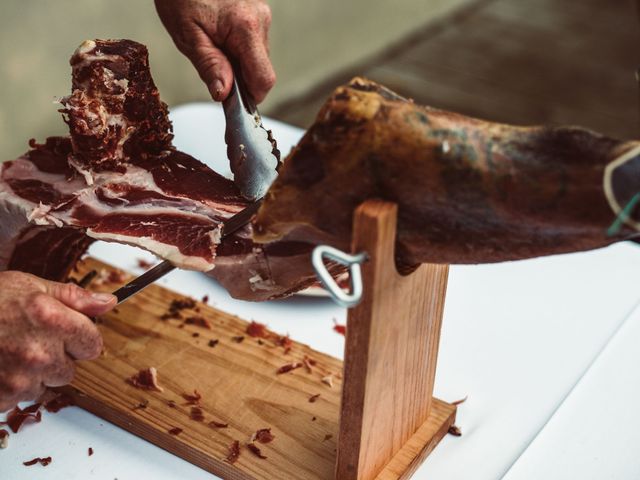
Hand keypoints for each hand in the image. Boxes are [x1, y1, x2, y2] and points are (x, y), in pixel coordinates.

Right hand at [0, 271, 115, 411]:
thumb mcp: (32, 286)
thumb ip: (75, 298)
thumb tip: (109, 302)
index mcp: (52, 321)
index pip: (93, 344)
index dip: (81, 338)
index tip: (67, 333)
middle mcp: (39, 353)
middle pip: (70, 369)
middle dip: (56, 356)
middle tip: (29, 339)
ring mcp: (19, 379)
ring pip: (45, 385)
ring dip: (33, 373)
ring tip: (10, 351)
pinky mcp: (1, 396)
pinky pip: (19, 398)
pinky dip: (11, 386)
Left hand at [155, 0, 275, 102]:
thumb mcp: (187, 35)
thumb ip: (209, 66)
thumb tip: (223, 94)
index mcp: (246, 28)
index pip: (264, 79)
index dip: (249, 96)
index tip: (231, 100)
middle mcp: (261, 20)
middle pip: (261, 69)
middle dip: (239, 78)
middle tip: (212, 66)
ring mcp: (261, 14)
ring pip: (257, 57)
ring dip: (237, 63)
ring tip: (211, 45)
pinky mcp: (257, 12)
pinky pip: (253, 43)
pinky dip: (237, 49)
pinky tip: (218, 36)